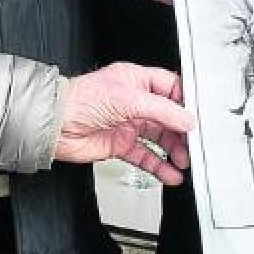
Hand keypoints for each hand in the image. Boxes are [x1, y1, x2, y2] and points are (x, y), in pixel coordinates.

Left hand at [56, 63, 193, 183]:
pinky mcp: (120, 145)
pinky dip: (159, 166)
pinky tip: (170, 173)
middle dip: (182, 131)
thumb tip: (186, 119)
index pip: (170, 88)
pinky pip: (146, 156)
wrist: (55, 126)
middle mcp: (134, 101)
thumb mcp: (128, 99)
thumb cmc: (80, 100)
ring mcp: (128, 124)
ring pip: (159, 138)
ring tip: (184, 161)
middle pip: (168, 116)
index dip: (185, 102)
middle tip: (194, 144)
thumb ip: (162, 110)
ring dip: (173, 151)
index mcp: (135, 80)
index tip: (198, 116)